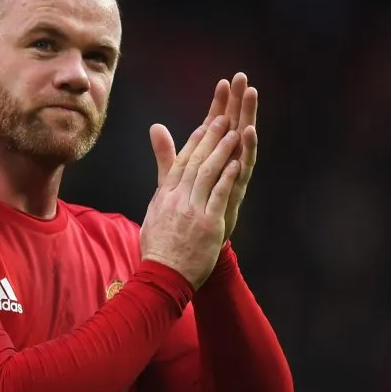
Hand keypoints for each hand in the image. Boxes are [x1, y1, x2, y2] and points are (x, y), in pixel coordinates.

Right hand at [141, 115, 239, 288]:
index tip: (205, 123)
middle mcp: (177, 198)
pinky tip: (237, 163)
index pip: (181, 162)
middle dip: (210, 137)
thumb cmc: (159, 246)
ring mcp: (192, 210)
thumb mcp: (154, 210)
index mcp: (165, 195)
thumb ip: (160, 183)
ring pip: (207, 174)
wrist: (163, 274)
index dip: (194, 141)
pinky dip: (227, 178)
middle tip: (223, 117)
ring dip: (221, 151)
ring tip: (233, 132)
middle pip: (195, 161)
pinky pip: (218, 196)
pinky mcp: (207, 224)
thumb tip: (153, 173)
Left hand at [153, 73, 258, 241]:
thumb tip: (155, 127)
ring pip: (243, 141)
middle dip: (239, 102)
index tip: (225, 81)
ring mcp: (233, 176)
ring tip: (251, 95)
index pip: (217, 125)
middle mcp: (227, 163)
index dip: (220, 104)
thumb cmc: (188, 210)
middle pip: (234, 126)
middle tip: (244, 79)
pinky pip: (245, 166)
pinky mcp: (236, 189)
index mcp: (212, 158)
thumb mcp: (173, 177)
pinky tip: (249, 131)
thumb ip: (167, 153)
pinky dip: (248, 148)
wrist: (192, 245)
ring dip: (248, 117)